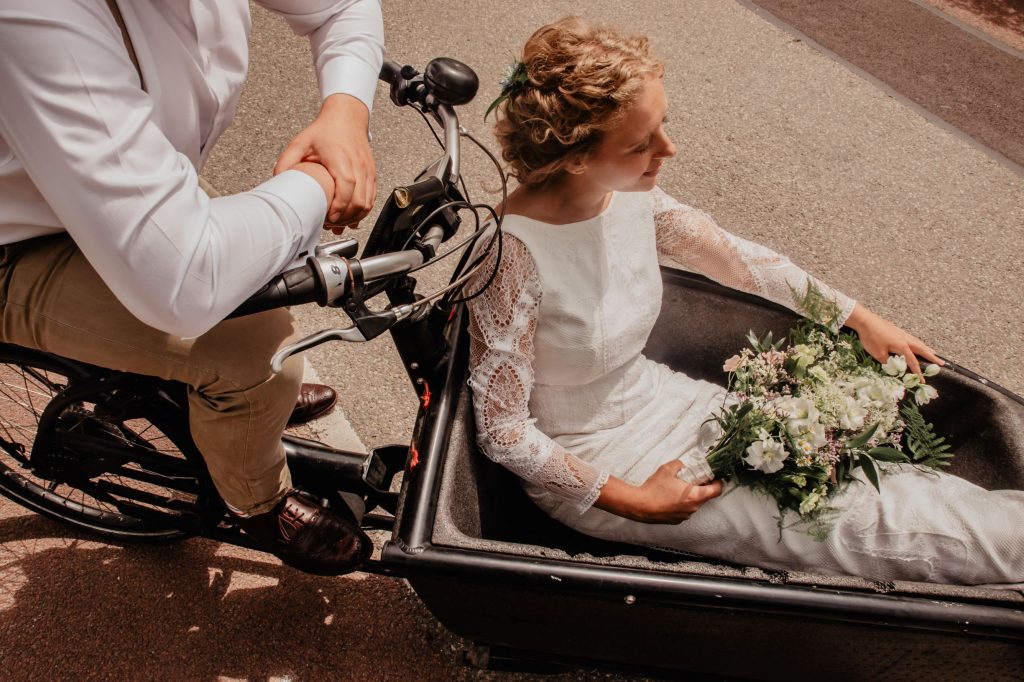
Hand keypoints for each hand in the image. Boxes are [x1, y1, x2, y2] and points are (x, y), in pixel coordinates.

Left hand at [274, 94, 376, 231]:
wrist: (347, 117)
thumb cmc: (326, 130)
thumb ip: (287, 161)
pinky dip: (362, 211)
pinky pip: (372, 198)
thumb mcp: (300, 142)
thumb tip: (278, 181)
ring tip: (339, 224)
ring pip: (368, 203)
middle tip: (330, 224)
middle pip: (360, 200)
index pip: (347, 185)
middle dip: (346, 218)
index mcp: (341, 158)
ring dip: (354, 217)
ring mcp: (368, 171)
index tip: (330, 217)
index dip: (340, 205)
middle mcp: (358, 165)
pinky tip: (351, 217)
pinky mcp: (372, 175)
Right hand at [596, 461, 723, 523]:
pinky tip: (670, 496)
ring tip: (677, 487)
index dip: (719, 482)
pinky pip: (684, 510)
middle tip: (692, 478)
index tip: (715, 476)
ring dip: (690, 495)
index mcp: (695, 496)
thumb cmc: (654, 488)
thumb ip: (679, 464)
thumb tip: (683, 464)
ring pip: (694, 503)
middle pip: (705, 496)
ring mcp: (684, 516)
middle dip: (701, 487)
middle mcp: (693, 508)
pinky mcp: (676, 520)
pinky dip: (681, 503)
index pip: (717, 490)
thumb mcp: (667, 469)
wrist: (640, 506)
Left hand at [845, 303, 943, 376]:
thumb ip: (888, 362)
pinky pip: (912, 338)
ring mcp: (902, 333)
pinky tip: (916, 344)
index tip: (923, 380)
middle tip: (942, 363)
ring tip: (933, 353)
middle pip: (922, 350)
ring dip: (926, 349)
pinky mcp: (897, 330)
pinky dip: (918, 343)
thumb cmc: (871, 338)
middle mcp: (906, 339)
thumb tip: (893, 366)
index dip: (918, 372)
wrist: (864, 320)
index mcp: (903, 346)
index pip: (913, 362)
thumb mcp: (878, 354)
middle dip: (932, 357)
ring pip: (918, 342)